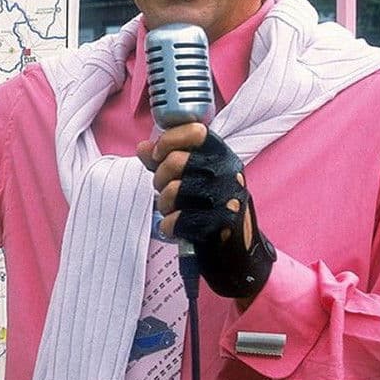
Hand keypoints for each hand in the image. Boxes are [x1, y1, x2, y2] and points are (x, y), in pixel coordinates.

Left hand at [136, 124, 274, 299]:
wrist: (237, 248)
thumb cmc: (210, 206)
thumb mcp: (193, 176)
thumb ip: (166, 159)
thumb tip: (143, 147)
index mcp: (221, 154)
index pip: (194, 131)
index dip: (168, 140)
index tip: (158, 154)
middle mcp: (227, 171)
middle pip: (175, 162)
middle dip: (159, 179)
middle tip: (163, 189)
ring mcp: (227, 197)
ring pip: (172, 191)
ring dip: (163, 204)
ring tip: (171, 209)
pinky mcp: (222, 223)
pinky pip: (177, 220)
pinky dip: (169, 226)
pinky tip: (175, 227)